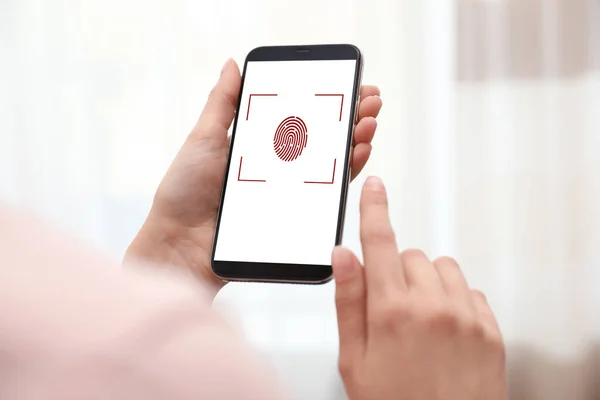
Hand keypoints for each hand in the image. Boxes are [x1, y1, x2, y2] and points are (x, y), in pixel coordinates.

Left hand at [126, 59, 382, 294]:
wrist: (179, 243)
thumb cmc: (184, 191)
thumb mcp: (204, 138)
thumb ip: (223, 103)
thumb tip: (233, 63)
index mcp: (259, 146)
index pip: (301, 118)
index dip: (327, 102)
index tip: (350, 85)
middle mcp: (278, 167)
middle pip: (323, 139)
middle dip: (351, 117)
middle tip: (370, 100)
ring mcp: (287, 192)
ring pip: (331, 165)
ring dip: (355, 141)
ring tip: (368, 122)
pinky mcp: (293, 215)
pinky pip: (326, 196)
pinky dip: (346, 174)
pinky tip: (358, 154)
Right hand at [332, 177, 506, 399]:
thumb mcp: (354, 361)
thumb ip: (348, 302)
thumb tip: (342, 255)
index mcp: (391, 311)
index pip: (379, 243)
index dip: (374, 209)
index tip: (375, 187)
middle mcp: (432, 306)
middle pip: (409, 255)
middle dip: (395, 272)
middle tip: (389, 310)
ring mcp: (466, 316)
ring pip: (441, 268)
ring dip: (426, 282)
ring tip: (418, 320)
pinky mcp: (490, 329)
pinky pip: (469, 291)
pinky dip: (453, 300)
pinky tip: (444, 330)